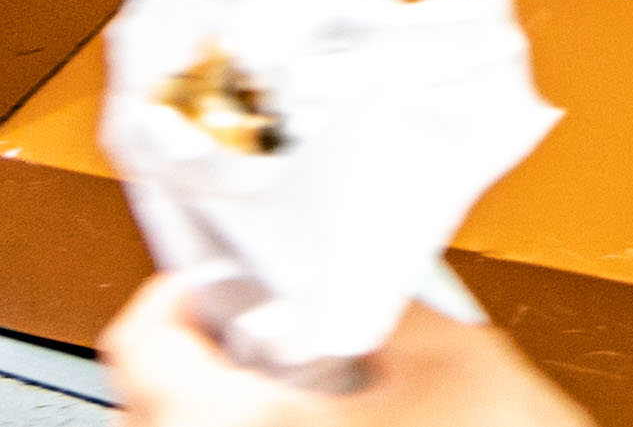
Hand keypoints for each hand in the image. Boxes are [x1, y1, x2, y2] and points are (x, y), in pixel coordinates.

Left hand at [106, 273, 592, 426]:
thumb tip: (367, 262)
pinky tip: (343, 408)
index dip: (189, 278)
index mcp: (224, 417)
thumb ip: (388, 297)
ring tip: (325, 357)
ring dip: (248, 382)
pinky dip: (272, 418)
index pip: (145, 329)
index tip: (234, 259)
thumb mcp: (451, 356)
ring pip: (201, 419)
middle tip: (290, 302)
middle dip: (227, 331)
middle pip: (166, 380)